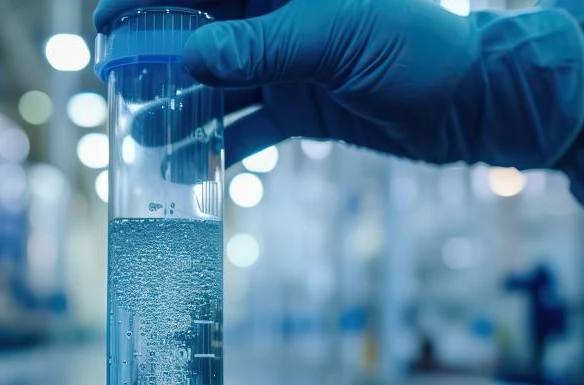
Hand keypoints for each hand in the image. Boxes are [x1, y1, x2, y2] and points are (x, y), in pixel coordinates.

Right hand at [95, 0, 583, 168]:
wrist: (475, 103)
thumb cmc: (417, 48)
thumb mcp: (335, 40)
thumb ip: (261, 47)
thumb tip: (189, 58)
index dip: (150, 0)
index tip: (108, 21)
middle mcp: (279, 13)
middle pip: (199, 29)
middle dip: (155, 57)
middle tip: (116, 85)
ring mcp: (288, 59)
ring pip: (217, 81)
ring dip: (180, 108)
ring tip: (141, 135)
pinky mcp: (301, 104)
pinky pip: (247, 122)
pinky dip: (219, 145)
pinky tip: (188, 169)